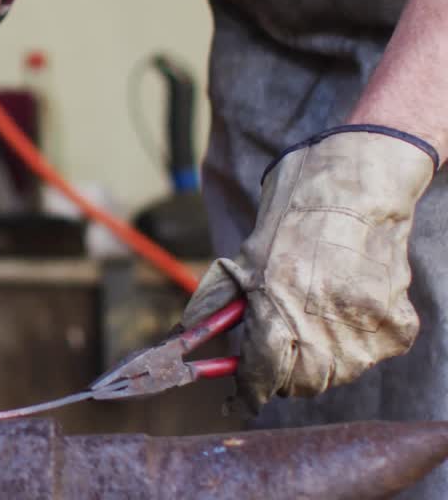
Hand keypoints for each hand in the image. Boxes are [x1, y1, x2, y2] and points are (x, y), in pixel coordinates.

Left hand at [181, 127, 436, 408]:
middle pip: (301, 383)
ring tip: (319, 313)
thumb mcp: (241, 259)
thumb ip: (217, 306)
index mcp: (274, 305)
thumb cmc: (292, 219)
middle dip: (285, 372)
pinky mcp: (396, 325)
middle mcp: (319, 323)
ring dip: (324, 358)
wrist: (353, 188)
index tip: (243, 398)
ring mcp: (362, 328)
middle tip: (284, 345)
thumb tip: (190, 339)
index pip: (261, 375)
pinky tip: (350, 305)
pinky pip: (373, 353)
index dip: (249, 391)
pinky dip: (360, 339)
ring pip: (338, 374)